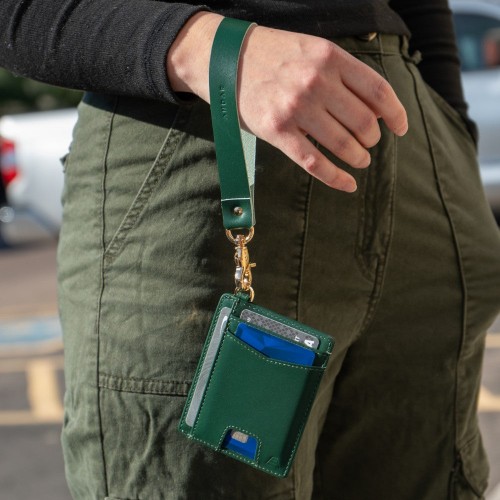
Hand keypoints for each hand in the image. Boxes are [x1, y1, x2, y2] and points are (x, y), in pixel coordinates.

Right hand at [167, 13, 407, 191]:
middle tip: (369, 144)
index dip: (395, 114)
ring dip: (358, 158)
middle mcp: (315, 82)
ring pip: (342, 144)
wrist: (227, 59)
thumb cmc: (274, 56)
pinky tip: (348, 184)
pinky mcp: (277, 131)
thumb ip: (342, 74)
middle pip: (363, 122)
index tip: (400, 129)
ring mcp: (295, 108)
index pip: (377, 91)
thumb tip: (374, 109)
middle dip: (372, 139)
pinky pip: (314, 162)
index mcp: (329, 58)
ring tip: (360, 160)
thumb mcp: (312, 50)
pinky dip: (335, 178)